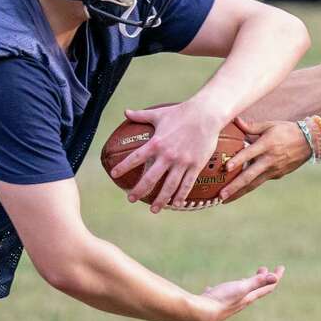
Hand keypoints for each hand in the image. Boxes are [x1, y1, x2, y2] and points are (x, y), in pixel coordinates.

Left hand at [109, 101, 225, 212]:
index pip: (135, 158)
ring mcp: (182, 162)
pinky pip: (187, 184)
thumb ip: (141, 115)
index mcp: (156, 142)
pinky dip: (181, 195)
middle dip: (139, 190)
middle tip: (130, 199)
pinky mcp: (196, 165)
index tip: (114, 175)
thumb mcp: (159, 113)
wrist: (206, 114)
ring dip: (160, 200)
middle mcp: (167, 155)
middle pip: (150, 178)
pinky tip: (176, 204)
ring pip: (169, 186)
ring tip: (154, 209)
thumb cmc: (182, 112)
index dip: (123, 167)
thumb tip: (125, 111)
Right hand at [188, 265, 284, 320]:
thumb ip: (257, 282)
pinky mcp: (213, 302)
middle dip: (260, 279)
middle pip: (254, 290)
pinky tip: (210, 288)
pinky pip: (218, 295)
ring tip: (242, 279)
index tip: (281, 267)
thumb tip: (275, 277)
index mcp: (247, 297)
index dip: (275, 277)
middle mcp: (239, 301)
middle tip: (263, 268)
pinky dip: (218, 290)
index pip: (266, 287)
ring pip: (237, 293)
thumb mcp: (242, 288)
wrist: (202, 315)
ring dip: (242, 284)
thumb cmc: (223, 300)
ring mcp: (226, 302)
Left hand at [219, 118, 311, 203]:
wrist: (310, 142)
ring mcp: (273, 170)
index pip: (250, 153)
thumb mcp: (270, 125)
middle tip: (221, 196)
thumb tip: (235, 121)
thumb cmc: (287, 131)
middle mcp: (269, 160)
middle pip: (249, 176)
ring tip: (224, 200)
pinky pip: (260, 181)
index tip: (226, 168)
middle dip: (234, 187)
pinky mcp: (277, 175)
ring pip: (253, 184)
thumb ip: (251, 126)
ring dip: (238, 193)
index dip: (238, 160)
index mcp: (267, 144)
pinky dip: (248, 187)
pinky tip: (237, 192)